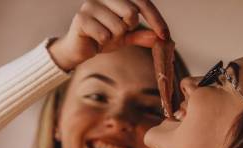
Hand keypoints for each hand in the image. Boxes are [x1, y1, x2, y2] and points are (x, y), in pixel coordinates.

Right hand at [48, 0, 169, 70]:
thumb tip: (159, 37)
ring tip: (103, 38)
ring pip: (118, 27)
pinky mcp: (81, 18)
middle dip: (127, 30)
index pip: (142, 2)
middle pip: (131, 13)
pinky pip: (104, 35)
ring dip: (113, 39)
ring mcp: (91, 4)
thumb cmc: (101, 38)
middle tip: (116, 35)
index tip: (165, 36)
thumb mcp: (125, 37)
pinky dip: (102, 43)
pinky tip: (94, 41)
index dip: (156, 19)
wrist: (77, 49)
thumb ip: (141, 35)